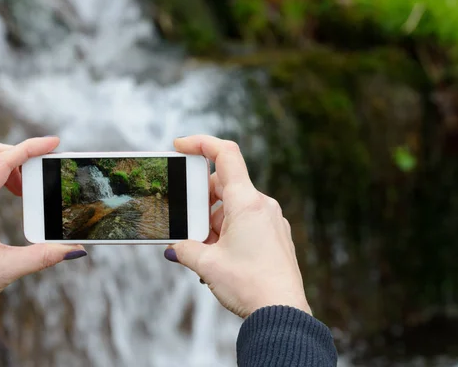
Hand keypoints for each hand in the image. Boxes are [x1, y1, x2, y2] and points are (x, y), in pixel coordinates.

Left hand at [0, 137, 86, 329]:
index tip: (54, 143)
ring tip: (27, 188)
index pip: (0, 163)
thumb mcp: (6, 270)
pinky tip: (14, 193)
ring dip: (8, 163)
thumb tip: (75, 249)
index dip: (29, 148)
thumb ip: (43, 256)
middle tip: (42, 170)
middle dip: (19, 152)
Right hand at [164, 135, 310, 318]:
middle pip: (224, 185)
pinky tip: (218, 255)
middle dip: (200, 200)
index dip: (201, 143)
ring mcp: (271, 220)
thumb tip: (175, 247)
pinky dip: (227, 230)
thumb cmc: (250, 286)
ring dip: (212, 220)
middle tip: (185, 222)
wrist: (283, 313)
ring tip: (203, 249)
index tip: (180, 146)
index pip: (225, 154)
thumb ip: (185, 249)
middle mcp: (262, 206)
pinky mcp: (275, 235)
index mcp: (247, 203)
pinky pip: (246, 221)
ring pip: (233, 207)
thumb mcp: (207, 265)